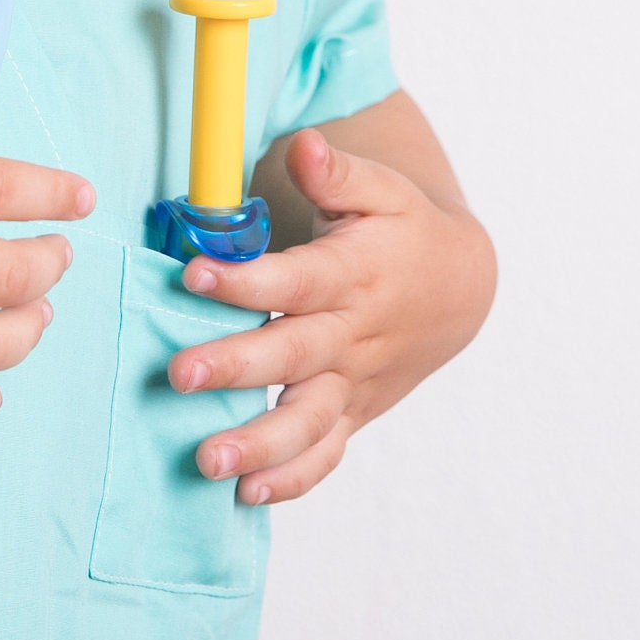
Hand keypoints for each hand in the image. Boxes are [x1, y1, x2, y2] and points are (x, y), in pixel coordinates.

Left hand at [167, 128, 495, 502]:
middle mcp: (351, 335)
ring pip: (307, 420)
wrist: (460, 290)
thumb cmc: (405, 231)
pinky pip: (326, 452)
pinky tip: (247, 494)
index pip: (295, 280)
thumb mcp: (382, 190)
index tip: (194, 275)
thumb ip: (338, 172)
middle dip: (235, 367)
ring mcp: (352, 381)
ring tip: (208, 460)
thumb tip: (305, 144)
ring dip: (259, 444)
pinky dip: (292, 478)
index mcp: (351, 275)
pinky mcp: (353, 412)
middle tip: (179, 374)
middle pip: (291, 356)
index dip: (246, 280)